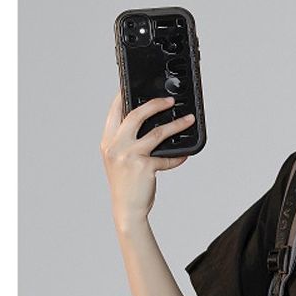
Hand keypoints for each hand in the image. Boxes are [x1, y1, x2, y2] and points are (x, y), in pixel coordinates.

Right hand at [100, 90, 195, 228]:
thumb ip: (126, 142)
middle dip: (155, 104)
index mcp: (107, 142)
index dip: (124, 96)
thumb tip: (149, 125)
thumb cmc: (125, 185)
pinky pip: (167, 158)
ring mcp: (130, 155)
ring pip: (157, 133)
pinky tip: (184, 155)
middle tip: (170, 101)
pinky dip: (177, 157)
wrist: (127, 209)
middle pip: (136, 115)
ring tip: (188, 120)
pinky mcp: (145, 166)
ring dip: (176, 125)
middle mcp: (116, 146)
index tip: (132, 85)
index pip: (115, 112)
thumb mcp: (118, 160)